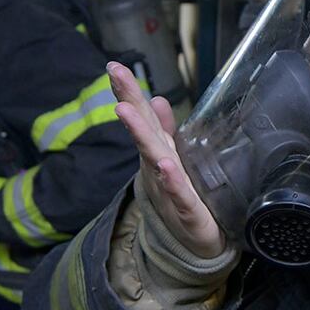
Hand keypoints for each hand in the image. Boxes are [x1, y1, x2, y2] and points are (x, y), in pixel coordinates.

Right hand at [107, 61, 225, 257]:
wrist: (195, 243)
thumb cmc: (184, 197)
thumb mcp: (174, 158)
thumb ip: (165, 130)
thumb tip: (157, 99)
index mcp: (158, 151)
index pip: (141, 117)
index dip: (128, 92)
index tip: (114, 67)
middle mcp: (158, 165)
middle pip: (142, 130)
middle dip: (129, 102)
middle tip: (115, 75)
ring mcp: (168, 187)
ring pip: (154, 157)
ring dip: (140, 134)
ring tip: (126, 112)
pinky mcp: (186, 209)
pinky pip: (178, 192)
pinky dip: (171, 178)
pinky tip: (165, 164)